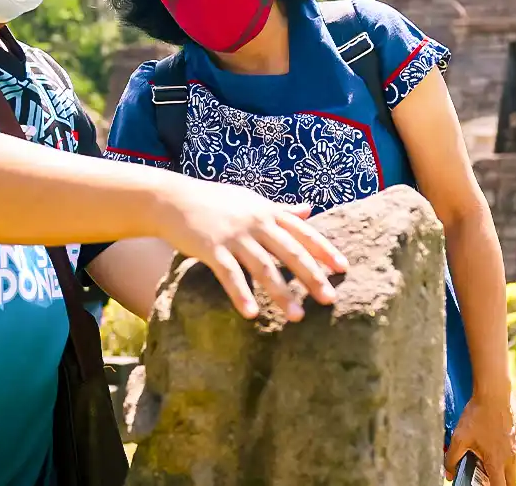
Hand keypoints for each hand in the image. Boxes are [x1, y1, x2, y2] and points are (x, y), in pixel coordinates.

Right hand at [150, 179, 347, 320]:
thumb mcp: (251, 200)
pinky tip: (251, 314)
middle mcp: (255, 222)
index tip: (343, 268)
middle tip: (329, 299)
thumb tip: (310, 210)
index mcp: (267, 212)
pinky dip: (241, 294)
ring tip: (297, 317)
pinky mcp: (211, 248)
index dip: (324, 250)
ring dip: (282, 293)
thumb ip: (281, 209)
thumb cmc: (215, 201)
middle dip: (312, 277)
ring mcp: (234, 235)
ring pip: (264, 267)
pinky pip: (230, 274)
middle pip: (290, 252)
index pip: (304, 232)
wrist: (172, 198)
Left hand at [445, 396, 515, 484]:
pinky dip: (511, 465)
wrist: (493, 396)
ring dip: (507, 477)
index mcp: (496, 461)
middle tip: (487, 481)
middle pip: (511, 484)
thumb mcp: (458, 438)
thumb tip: (448, 474)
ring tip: (492, 471)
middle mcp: (510, 458)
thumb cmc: (476, 417)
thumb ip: (451, 459)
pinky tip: (497, 456)